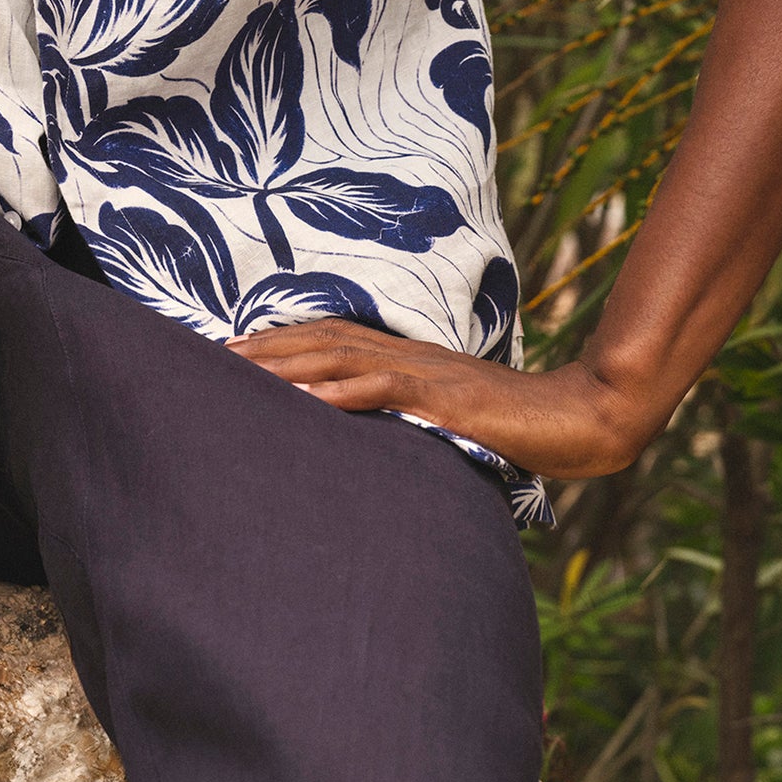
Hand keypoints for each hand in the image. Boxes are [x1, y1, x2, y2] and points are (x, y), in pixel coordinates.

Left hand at [225, 321, 647, 479]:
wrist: (576, 417)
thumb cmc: (511, 426)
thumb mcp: (444, 420)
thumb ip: (404, 420)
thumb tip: (362, 440)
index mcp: (403, 358)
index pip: (325, 341)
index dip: (274, 344)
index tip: (224, 353)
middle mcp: (405, 355)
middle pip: (318, 341)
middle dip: (261, 348)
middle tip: (205, 357)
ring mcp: (423, 372)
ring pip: (340, 357)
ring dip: (285, 363)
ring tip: (235, 371)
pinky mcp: (444, 396)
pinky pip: (386, 387)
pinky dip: (343, 389)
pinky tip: (308, 396)